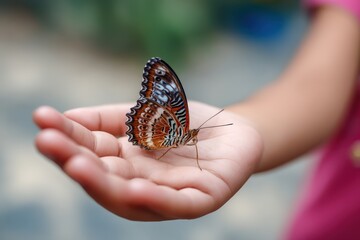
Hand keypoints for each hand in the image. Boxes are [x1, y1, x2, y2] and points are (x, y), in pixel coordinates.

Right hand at [33, 101, 261, 220]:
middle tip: (48, 142)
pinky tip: (134, 187)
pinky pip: (177, 203)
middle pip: (105, 177)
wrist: (234, 129)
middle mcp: (143, 182)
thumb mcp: (146, 112)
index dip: (67, 138)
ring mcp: (170, 194)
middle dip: (75, 161)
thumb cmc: (187, 123)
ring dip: (105, 183)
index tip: (41, 118)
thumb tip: (65, 116)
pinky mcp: (203, 199)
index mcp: (127, 162)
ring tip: (77, 165)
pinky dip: (156, 199)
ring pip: (133, 196)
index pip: (92, 152)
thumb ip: (110, 117)